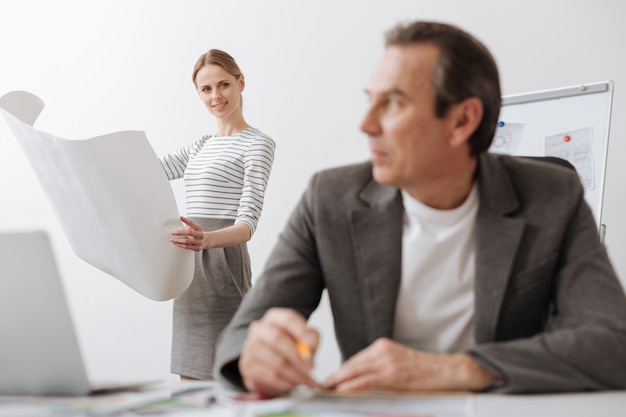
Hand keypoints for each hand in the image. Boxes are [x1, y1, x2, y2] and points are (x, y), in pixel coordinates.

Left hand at [170, 216, 206, 250]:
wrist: (206, 241)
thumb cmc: (198, 233)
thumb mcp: (195, 227)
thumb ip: (189, 224)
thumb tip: (180, 218)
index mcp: (199, 228)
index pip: (192, 223)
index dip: (186, 220)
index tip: (180, 217)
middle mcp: (200, 235)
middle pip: (189, 233)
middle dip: (179, 232)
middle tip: (172, 232)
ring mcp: (199, 242)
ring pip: (187, 241)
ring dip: (178, 240)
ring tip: (172, 240)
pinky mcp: (197, 248)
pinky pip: (187, 247)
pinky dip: (181, 245)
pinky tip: (176, 244)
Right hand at [239, 308, 319, 397]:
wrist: (269, 364)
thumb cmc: (289, 347)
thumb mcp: (304, 339)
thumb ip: (311, 338)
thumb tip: (310, 346)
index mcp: (275, 317)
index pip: (288, 318)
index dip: (301, 331)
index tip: (312, 346)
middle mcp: (259, 329)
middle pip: (278, 338)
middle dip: (297, 356)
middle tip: (311, 368)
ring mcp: (251, 346)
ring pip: (275, 361)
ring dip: (294, 374)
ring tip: (306, 380)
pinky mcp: (247, 365)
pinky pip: (269, 376)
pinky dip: (285, 382)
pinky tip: (293, 384)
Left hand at [323, 338, 495, 391]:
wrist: (449, 371)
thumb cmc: (426, 372)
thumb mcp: (399, 365)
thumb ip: (379, 370)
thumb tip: (359, 383)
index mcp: (382, 346)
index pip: (353, 361)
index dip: (338, 373)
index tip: (326, 382)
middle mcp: (382, 350)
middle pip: (350, 365)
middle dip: (333, 378)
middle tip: (319, 389)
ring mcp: (388, 360)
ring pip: (355, 371)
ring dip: (338, 383)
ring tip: (326, 393)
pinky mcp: (394, 373)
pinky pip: (367, 380)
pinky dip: (352, 386)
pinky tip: (342, 392)